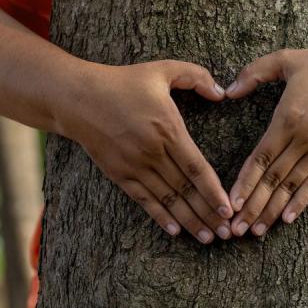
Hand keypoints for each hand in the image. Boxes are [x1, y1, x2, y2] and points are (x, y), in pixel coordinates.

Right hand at [57, 60, 233, 242]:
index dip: (214, 191)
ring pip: (168, 199)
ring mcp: (134, 166)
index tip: (229, 209)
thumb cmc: (122, 82)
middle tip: (227, 233)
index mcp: (167, 129)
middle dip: (208, 213)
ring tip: (208, 237)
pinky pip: (144, 200)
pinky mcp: (119, 174)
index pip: (196, 167)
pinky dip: (160, 217)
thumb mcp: (162, 69)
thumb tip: (222, 93)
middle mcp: (152, 152)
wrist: (77, 99)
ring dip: (189, 221)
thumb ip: (196, 76)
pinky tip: (176, 231)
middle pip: (186, 190)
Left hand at [225, 44, 307, 235]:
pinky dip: (301, 203)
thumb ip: (254, 72)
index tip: (229, 203)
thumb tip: (227, 90)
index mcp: (288, 118)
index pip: (260, 157)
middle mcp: (305, 139)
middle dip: (252, 206)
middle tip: (235, 229)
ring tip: (255, 232)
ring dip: (272, 210)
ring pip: (292, 186)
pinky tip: (286, 219)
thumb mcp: (288, 59)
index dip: (244, 182)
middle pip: (273, 179)